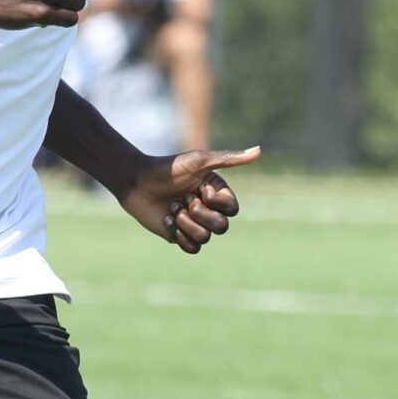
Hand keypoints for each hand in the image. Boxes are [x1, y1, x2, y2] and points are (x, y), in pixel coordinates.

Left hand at [120, 146, 260, 253]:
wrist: (137, 182)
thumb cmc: (168, 168)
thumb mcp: (199, 161)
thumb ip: (229, 159)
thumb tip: (260, 150)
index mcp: (217, 193)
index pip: (232, 209)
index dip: (215, 202)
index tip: (199, 188)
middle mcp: (209, 209)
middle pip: (221, 227)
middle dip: (200, 214)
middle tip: (183, 199)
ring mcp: (195, 224)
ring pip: (206, 238)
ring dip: (185, 222)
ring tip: (173, 207)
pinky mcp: (180, 236)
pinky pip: (192, 248)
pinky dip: (179, 234)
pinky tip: (167, 218)